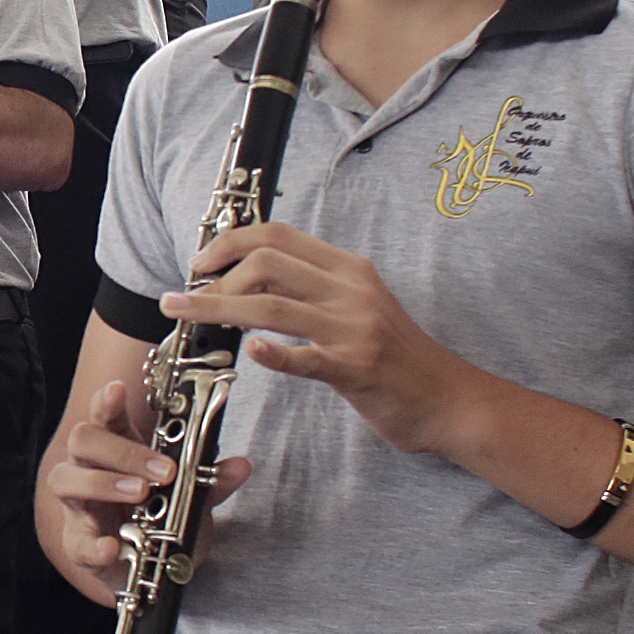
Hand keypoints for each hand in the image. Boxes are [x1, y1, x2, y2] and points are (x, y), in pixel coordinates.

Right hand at [40, 372, 227, 581]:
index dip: (107, 400)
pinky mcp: (79, 544)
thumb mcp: (193, 500)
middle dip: (122, 451)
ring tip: (140, 493)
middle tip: (163, 471)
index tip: (119, 389)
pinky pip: (78, 542)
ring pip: (65, 479)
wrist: (149, 571)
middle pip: (83, 440)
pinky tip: (113, 547)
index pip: (104, 415)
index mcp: (117, 449)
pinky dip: (95, 545)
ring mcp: (80, 507)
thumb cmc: (161, 523)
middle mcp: (90, 470)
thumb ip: (212, 483)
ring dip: (103, 483)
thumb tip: (241, 466)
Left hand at [168, 220, 478, 456]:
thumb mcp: (359, 306)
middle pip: (267, 264)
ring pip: (271, 307)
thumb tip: (253, 276)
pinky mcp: (357, 369)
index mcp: (348, 269)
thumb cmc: (396, 356)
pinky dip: (274, 354)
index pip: (278, 235)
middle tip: (184, 297)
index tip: (199, 262)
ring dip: (218, 310)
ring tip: (184, 316)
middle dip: (214, 277)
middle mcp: (351, 290)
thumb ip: (315, 287)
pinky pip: (307, 358)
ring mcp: (355, 329)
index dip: (230, 242)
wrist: (449, 399)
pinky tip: (248, 354)